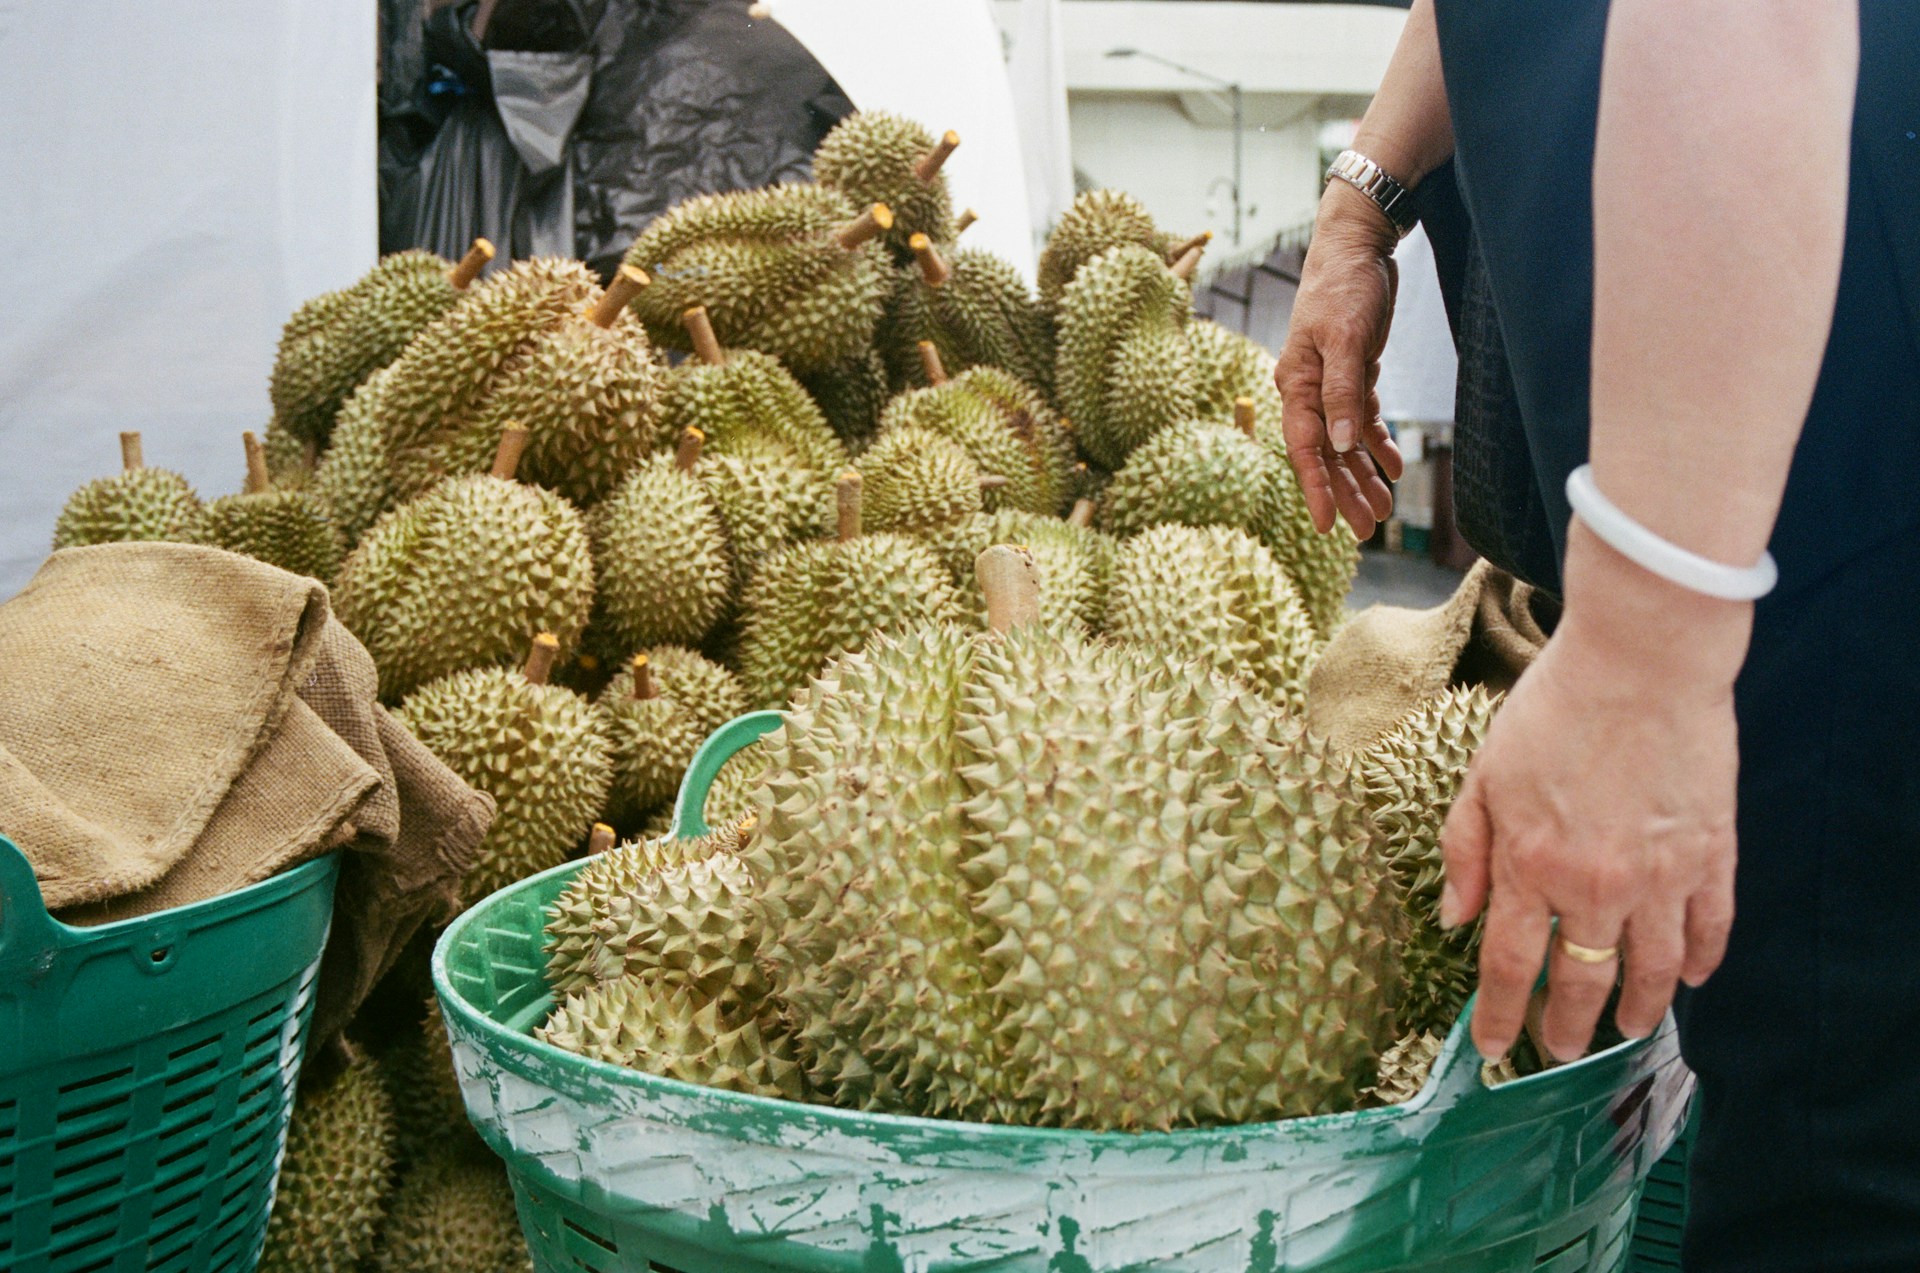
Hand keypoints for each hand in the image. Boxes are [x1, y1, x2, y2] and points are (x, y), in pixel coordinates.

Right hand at [1275, 181, 1405, 538]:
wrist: (1356, 244)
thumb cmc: (1345, 285)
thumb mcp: (1347, 338)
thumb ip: (1343, 392)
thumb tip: (1340, 444)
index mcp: (1297, 384)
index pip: (1304, 449)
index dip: (1316, 490)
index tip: (1327, 527)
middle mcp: (1308, 390)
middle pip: (1325, 453)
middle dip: (1345, 491)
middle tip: (1365, 530)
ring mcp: (1330, 383)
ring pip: (1344, 442)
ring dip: (1362, 474)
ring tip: (1382, 509)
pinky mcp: (1353, 372)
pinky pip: (1362, 419)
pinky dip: (1376, 443)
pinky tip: (1392, 466)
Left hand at [1439, 523, 1746, 1061]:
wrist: (1642, 660)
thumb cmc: (1553, 709)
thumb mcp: (1482, 774)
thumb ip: (1466, 851)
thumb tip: (1454, 919)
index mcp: (1531, 866)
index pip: (1511, 967)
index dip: (1500, 1016)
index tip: (1491, 1050)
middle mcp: (1595, 886)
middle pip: (1583, 982)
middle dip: (1567, 1028)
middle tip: (1560, 1051)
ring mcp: (1660, 876)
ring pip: (1652, 971)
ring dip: (1638, 1010)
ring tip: (1626, 1031)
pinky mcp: (1711, 854)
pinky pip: (1711, 927)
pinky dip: (1702, 961)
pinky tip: (1689, 980)